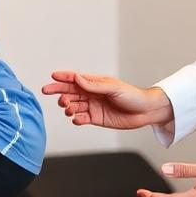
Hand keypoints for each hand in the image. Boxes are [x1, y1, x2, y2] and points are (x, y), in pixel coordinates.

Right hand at [42, 71, 172, 129]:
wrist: (145, 112)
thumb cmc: (133, 96)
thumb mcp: (113, 87)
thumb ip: (94, 85)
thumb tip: (77, 78)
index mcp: (95, 83)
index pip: (75, 79)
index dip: (63, 77)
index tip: (53, 77)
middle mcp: (92, 94)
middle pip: (70, 92)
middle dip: (59, 92)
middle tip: (50, 92)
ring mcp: (93, 106)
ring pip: (73, 105)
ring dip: (67, 106)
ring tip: (68, 108)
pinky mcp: (96, 119)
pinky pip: (81, 119)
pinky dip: (76, 119)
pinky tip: (76, 118)